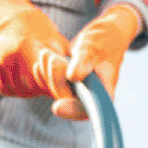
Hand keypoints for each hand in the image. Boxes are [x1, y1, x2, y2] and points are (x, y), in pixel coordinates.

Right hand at [0, 0, 73, 101]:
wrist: (7, 17)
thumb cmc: (38, 30)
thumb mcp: (56, 40)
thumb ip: (66, 61)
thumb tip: (80, 82)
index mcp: (30, 46)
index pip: (46, 79)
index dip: (57, 88)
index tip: (65, 94)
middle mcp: (12, 55)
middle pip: (33, 89)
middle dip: (42, 88)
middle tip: (45, 77)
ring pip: (19, 92)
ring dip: (29, 89)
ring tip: (31, 72)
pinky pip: (5, 90)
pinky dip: (14, 87)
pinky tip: (19, 73)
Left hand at [53, 3, 141, 120]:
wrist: (104, 35)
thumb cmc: (103, 42)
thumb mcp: (93, 49)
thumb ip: (83, 62)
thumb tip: (73, 77)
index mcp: (102, 94)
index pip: (87, 111)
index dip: (72, 111)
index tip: (56, 107)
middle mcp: (90, 97)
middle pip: (66, 99)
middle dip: (55, 79)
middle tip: (50, 56)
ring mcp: (78, 91)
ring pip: (56, 90)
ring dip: (47, 72)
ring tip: (46, 53)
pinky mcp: (68, 84)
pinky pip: (52, 83)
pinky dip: (45, 72)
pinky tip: (43, 58)